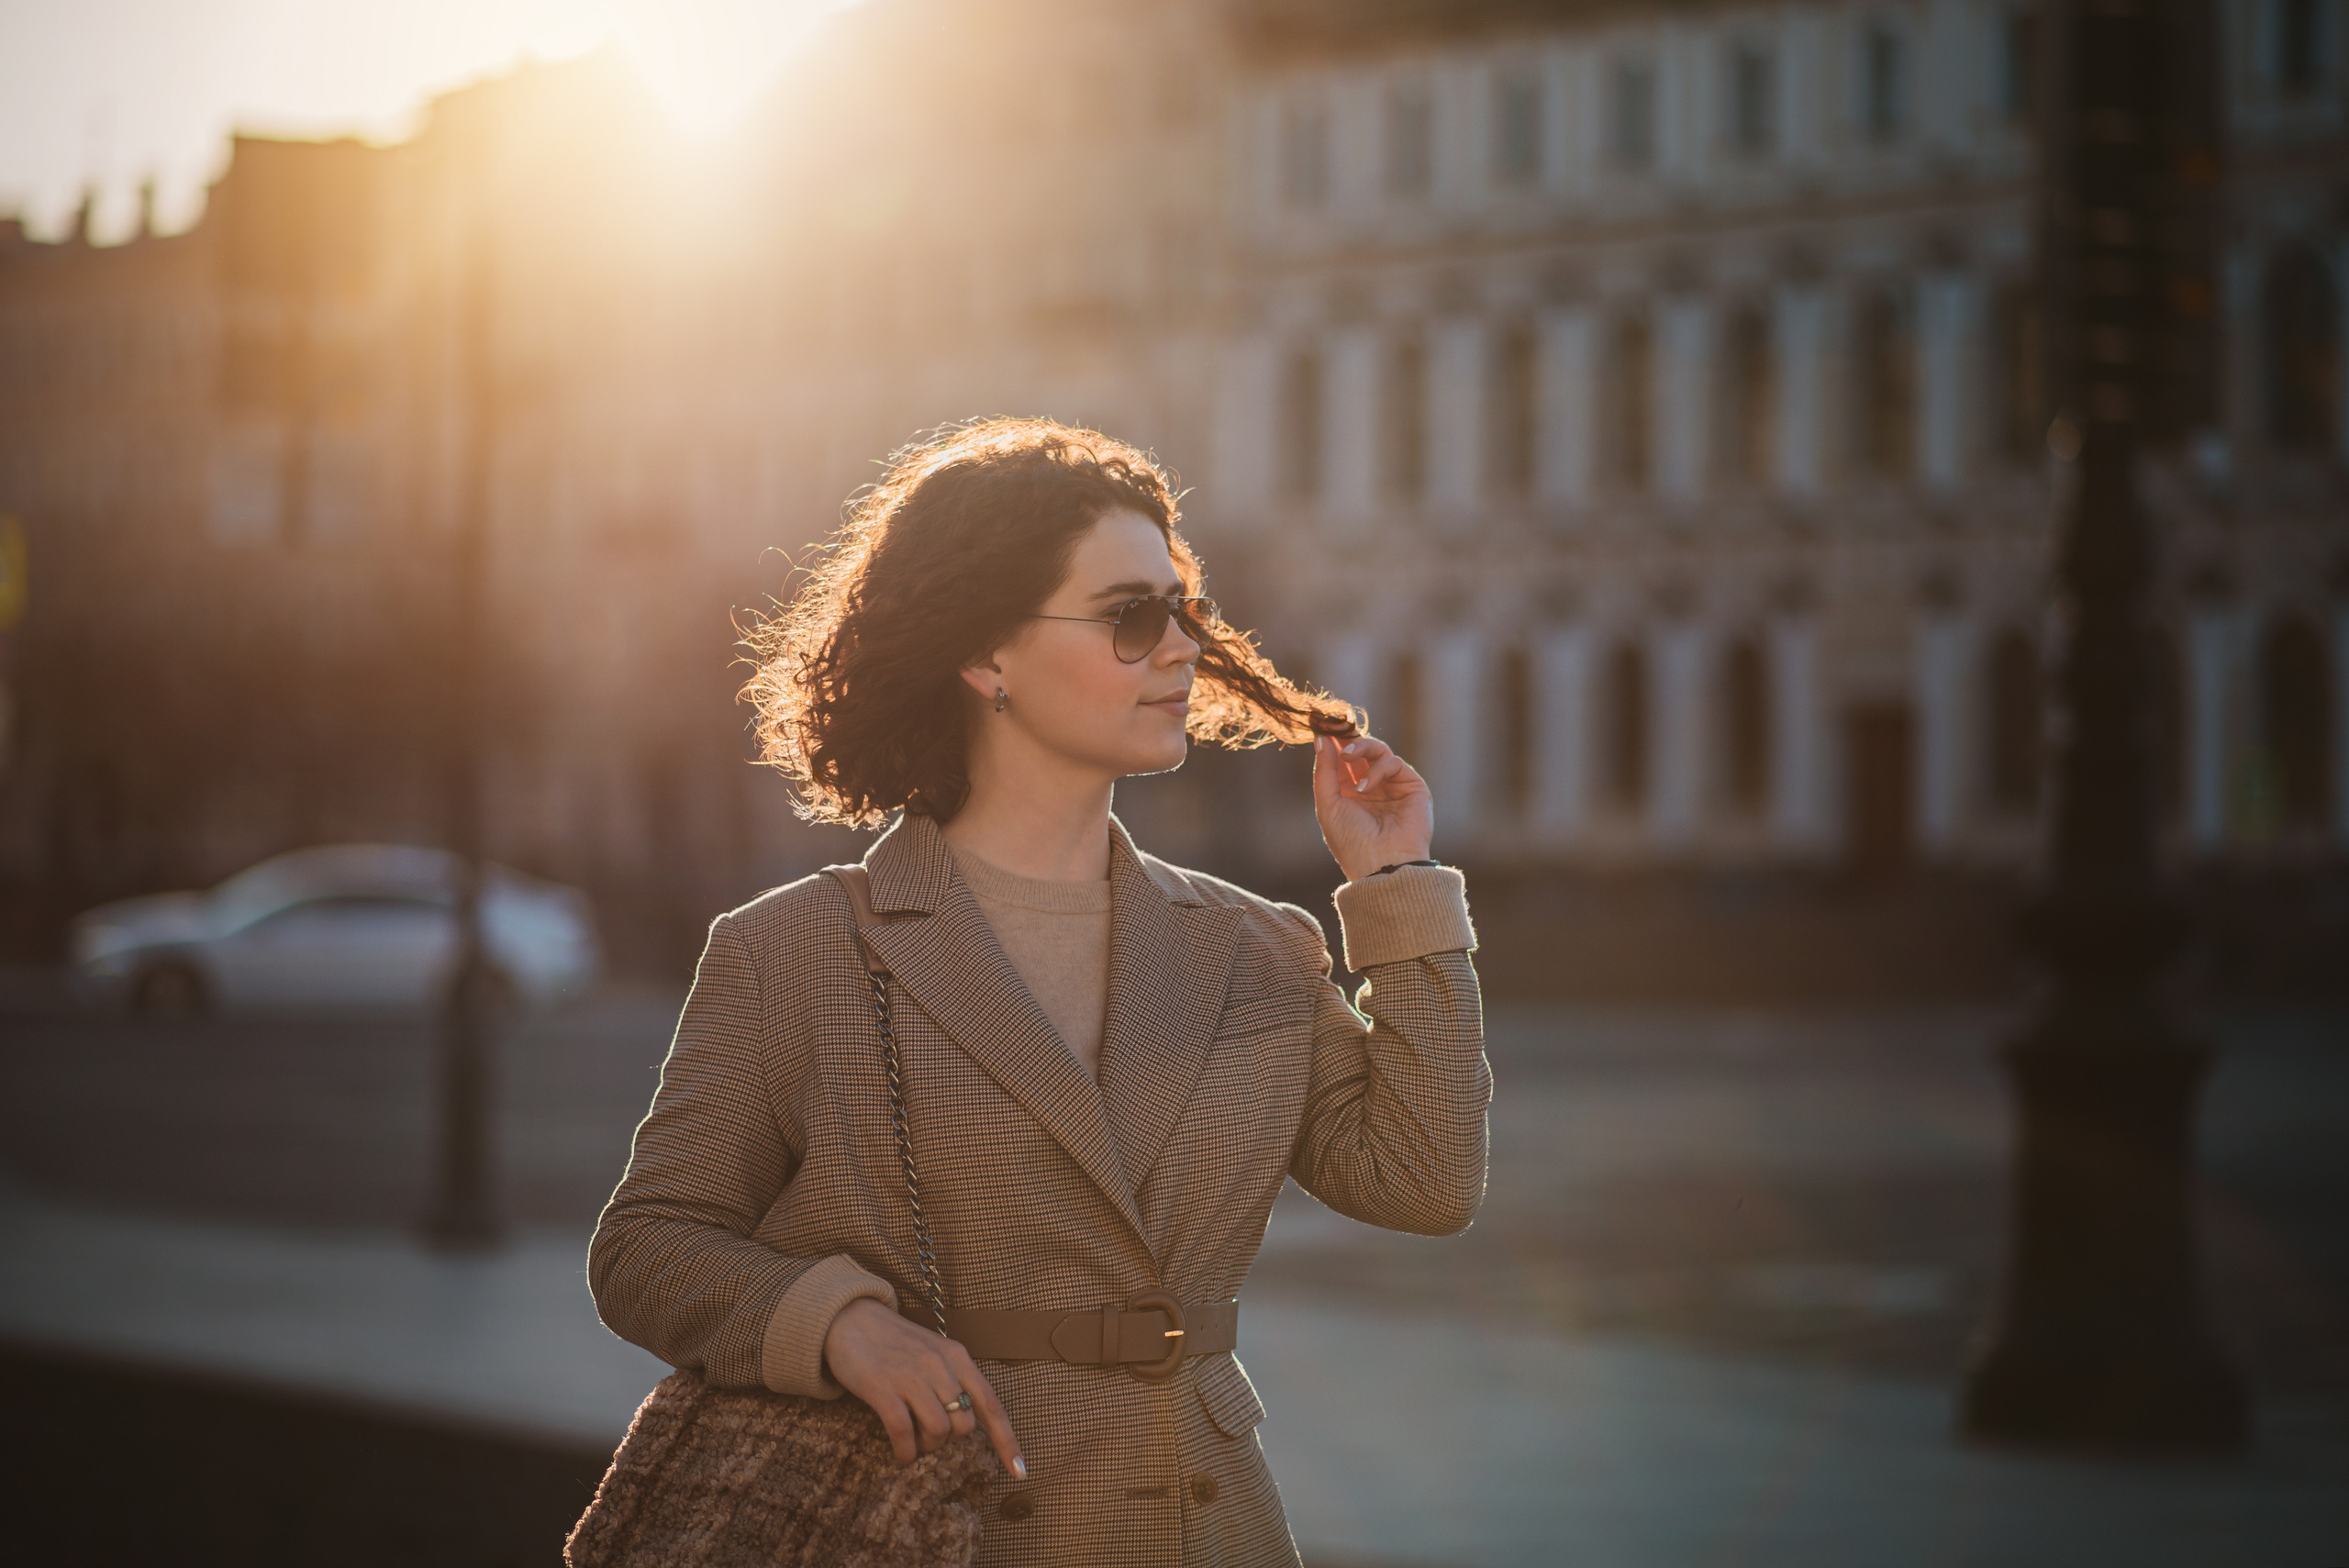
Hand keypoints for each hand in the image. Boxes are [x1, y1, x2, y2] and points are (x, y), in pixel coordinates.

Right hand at [822, 1297, 1024, 1476]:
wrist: (850, 1318)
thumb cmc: (895, 1342)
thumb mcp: (934, 1352)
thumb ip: (954, 1379)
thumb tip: (968, 1422)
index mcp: (958, 1356)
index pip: (991, 1404)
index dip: (1008, 1441)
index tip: (1020, 1473)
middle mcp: (940, 1365)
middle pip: (965, 1424)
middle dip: (950, 1441)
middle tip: (929, 1439)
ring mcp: (911, 1376)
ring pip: (938, 1430)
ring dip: (927, 1448)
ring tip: (914, 1446)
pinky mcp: (882, 1387)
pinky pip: (903, 1432)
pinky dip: (905, 1452)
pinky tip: (900, 1456)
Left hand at [1312, 732, 1433, 883]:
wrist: (1381, 865)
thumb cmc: (1351, 842)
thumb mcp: (1328, 805)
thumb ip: (1324, 771)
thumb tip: (1320, 739)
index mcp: (1348, 794)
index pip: (1340, 760)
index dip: (1332, 742)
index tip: (1320, 723)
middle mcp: (1371, 788)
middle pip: (1359, 751)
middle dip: (1346, 737)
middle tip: (1335, 727)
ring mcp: (1392, 786)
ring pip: (1378, 750)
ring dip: (1360, 747)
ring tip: (1347, 756)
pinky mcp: (1412, 787)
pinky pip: (1394, 763)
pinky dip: (1377, 769)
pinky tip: (1365, 787)